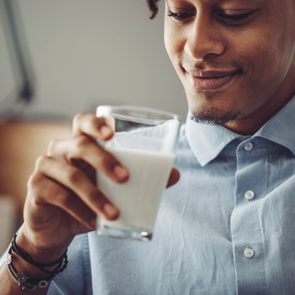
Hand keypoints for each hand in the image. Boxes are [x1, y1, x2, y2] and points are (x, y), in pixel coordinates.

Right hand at [18, 112, 179, 259]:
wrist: (60, 227)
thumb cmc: (90, 200)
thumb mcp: (113, 189)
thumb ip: (141, 179)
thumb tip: (175, 174)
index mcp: (80, 144)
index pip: (83, 123)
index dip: (96, 123)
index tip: (112, 133)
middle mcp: (60, 150)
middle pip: (79, 144)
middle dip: (103, 159)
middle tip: (125, 178)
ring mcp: (46, 167)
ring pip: (70, 174)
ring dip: (95, 195)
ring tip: (114, 213)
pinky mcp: (36, 188)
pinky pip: (58, 195)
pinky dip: (78, 209)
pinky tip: (91, 221)